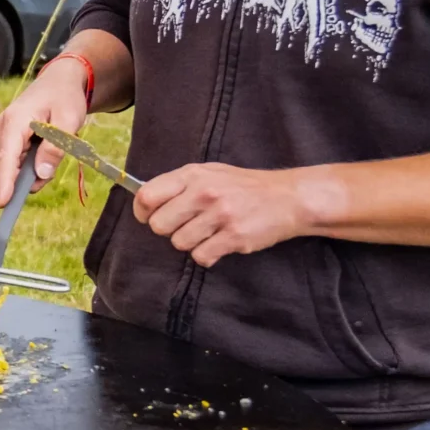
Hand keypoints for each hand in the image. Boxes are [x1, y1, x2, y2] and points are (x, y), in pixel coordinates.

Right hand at [0, 63, 92, 205]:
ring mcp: (3, 132)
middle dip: (27, 176)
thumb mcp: (69, 120)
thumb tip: (41, 174)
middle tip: (51, 169)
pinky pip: (18, 159)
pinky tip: (46, 153)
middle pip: (9, 164)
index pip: (7, 157)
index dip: (5, 182)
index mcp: (15, 120)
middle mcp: (3, 126)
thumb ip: (56, 147)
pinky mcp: (8, 137)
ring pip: (14, 164)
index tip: (3, 203)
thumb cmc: (65, 97)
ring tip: (54, 151)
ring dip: (33, 169)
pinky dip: (32, 163)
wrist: (59, 81)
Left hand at [132, 164, 315, 266]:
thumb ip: (180, 184)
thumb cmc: (244, 187)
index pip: (147, 196)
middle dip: (169, 230)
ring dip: (191, 243)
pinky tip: (220, 243)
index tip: (148, 217)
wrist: (288, 198)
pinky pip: (201, 256)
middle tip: (187, 226)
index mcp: (193, 175)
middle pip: (159, 225)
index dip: (142, 212)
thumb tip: (146, 200)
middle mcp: (204, 193)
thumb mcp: (211, 173)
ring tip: (209, 232)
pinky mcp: (233, 237)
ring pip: (179, 243)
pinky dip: (208, 255)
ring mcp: (219, 215)